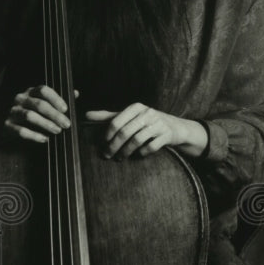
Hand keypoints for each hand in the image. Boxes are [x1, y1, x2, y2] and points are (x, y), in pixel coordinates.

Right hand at [4, 85, 74, 143]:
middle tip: (67, 124)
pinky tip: (44, 139)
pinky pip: (20, 131)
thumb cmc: (23, 106)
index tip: (66, 109)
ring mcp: (12, 111)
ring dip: (46, 124)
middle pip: (39, 104)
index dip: (56, 99)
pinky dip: (34, 136)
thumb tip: (76, 93)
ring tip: (57, 131)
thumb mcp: (37, 98)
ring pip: (30, 116)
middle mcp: (20, 99)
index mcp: (30, 91)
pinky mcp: (6, 125)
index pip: (43, 90)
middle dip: (55, 115)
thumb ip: (56, 98)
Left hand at [85, 103, 206, 159]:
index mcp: (136, 107)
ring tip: (119, 158)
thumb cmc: (149, 122)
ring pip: (136, 140)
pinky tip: (137, 156)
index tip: (102, 144)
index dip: (107, 135)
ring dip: (125, 152)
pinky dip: (141, 153)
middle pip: (125, 132)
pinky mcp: (167, 135)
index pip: (116, 121)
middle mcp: (148, 113)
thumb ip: (109, 116)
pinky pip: (150, 147)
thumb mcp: (130, 116)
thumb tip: (86, 115)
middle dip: (114, 146)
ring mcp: (159, 124)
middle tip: (107, 155)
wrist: (177, 128)